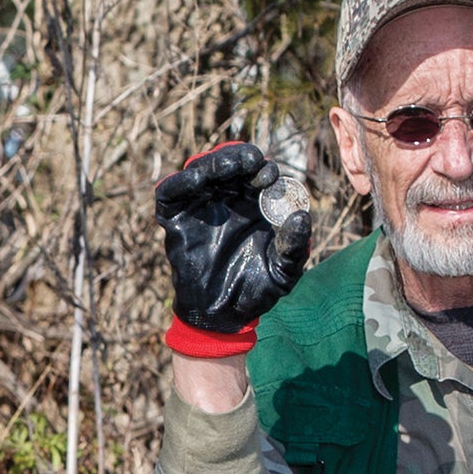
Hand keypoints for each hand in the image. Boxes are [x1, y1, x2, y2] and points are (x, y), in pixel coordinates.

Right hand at [155, 142, 310, 356]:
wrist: (223, 315)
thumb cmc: (256, 290)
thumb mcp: (284, 272)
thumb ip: (295, 246)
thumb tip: (302, 217)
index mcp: (253, 205)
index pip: (257, 174)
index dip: (263, 169)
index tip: (269, 176)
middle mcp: (226, 199)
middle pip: (229, 165)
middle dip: (239, 158)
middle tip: (250, 161)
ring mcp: (199, 206)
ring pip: (201, 170)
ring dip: (213, 163)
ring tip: (227, 167)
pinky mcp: (175, 218)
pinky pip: (170, 193)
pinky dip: (179, 182)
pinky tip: (196, 181)